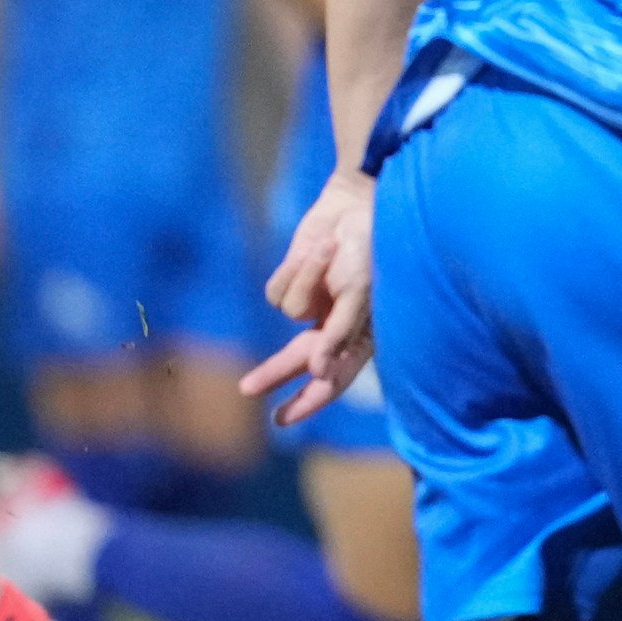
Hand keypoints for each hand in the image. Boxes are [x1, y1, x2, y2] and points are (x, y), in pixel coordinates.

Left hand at [241, 169, 376, 427]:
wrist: (359, 200)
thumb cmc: (373, 250)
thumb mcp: (362, 295)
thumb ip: (341, 334)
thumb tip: (320, 371)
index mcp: (361, 334)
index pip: (334, 379)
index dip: (309, 400)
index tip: (280, 420)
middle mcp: (334, 323)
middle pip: (298, 358)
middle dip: (276, 371)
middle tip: (247, 388)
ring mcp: (313, 301)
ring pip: (288, 310)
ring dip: (305, 278)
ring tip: (326, 251)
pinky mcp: (293, 278)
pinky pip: (276, 289)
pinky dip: (294, 269)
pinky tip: (316, 248)